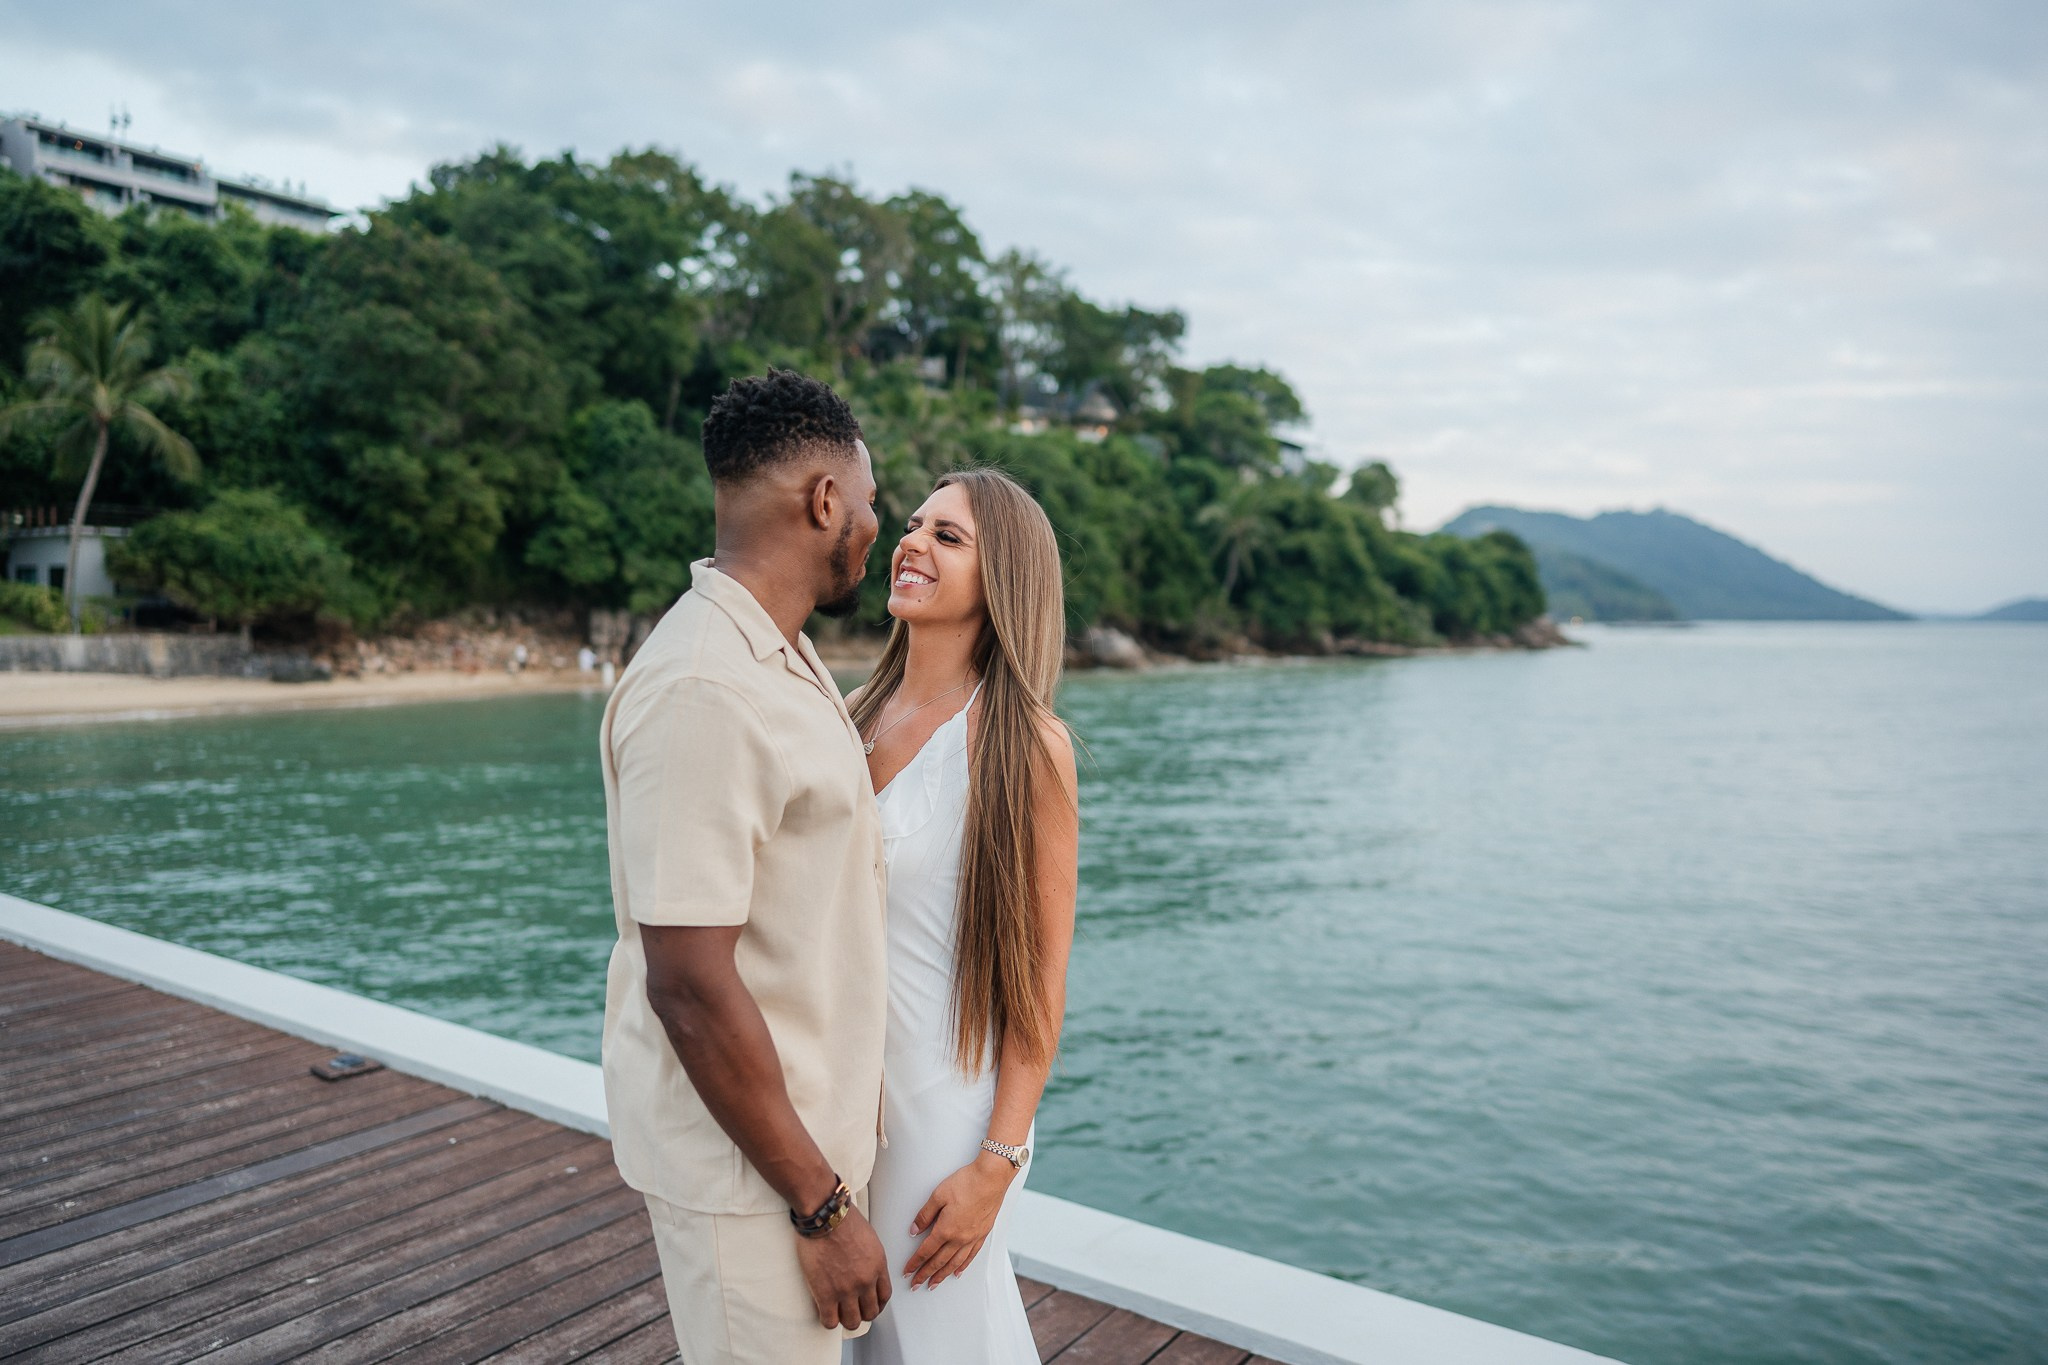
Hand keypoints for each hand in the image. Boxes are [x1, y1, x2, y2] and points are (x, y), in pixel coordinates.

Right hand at [794, 1206, 891, 1329]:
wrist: (826, 1216)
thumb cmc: (844, 1219)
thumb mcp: (870, 1238)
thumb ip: (871, 1258)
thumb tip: (866, 1268)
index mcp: (878, 1266)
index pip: (884, 1297)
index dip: (877, 1304)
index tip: (869, 1304)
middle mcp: (866, 1281)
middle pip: (870, 1313)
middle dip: (862, 1312)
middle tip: (852, 1309)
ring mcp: (846, 1290)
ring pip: (852, 1321)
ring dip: (845, 1319)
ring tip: (838, 1312)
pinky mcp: (825, 1294)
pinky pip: (830, 1321)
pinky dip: (828, 1319)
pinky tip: (824, 1310)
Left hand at [904, 1152, 1015, 1289]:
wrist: (991, 1178)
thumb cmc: (966, 1182)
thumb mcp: (938, 1195)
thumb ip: (925, 1215)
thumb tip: (914, 1230)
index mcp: (946, 1229)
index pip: (926, 1251)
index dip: (915, 1263)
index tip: (907, 1272)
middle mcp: (960, 1238)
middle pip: (939, 1262)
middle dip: (925, 1274)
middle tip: (916, 1285)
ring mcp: (972, 1238)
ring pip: (955, 1263)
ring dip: (942, 1275)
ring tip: (933, 1284)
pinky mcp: (983, 1234)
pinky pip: (971, 1256)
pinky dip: (962, 1266)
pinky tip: (957, 1272)